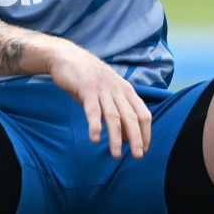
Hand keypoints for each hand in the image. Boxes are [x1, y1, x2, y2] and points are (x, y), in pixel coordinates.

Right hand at [47, 42, 151, 158]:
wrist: (67, 56)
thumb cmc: (88, 78)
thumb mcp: (107, 93)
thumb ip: (116, 112)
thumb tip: (125, 138)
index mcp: (126, 90)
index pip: (143, 113)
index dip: (146, 132)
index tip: (144, 149)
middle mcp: (117, 89)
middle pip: (131, 117)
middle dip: (136, 139)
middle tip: (138, 156)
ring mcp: (103, 89)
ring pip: (113, 117)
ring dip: (116, 138)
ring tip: (116, 155)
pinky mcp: (87, 88)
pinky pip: (92, 110)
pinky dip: (95, 125)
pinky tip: (94, 139)